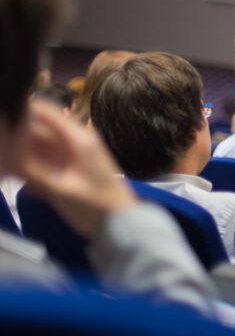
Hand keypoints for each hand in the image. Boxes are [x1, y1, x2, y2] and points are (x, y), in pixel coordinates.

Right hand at [15, 102, 135, 238]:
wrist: (121, 225)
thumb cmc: (95, 207)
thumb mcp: (59, 190)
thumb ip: (29, 170)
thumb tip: (5, 155)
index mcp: (77, 139)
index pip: (45, 111)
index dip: (20, 110)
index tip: (2, 121)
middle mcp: (74, 142)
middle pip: (37, 130)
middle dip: (15, 139)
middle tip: (1, 152)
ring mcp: (70, 156)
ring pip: (37, 148)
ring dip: (20, 157)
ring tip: (6, 168)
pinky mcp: (67, 170)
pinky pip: (42, 163)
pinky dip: (29, 170)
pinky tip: (23, 186)